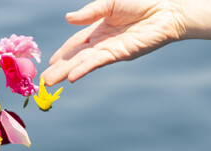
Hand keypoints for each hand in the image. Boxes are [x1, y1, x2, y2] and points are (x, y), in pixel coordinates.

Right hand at [42, 0, 210, 85]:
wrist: (167, 8)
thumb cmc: (142, 2)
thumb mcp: (110, 2)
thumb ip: (90, 11)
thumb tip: (68, 19)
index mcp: (99, 28)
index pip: (76, 44)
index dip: (62, 53)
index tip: (49, 65)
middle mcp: (103, 42)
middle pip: (76, 57)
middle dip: (60, 68)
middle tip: (43, 82)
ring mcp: (111, 49)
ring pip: (84, 62)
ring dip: (67, 72)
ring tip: (51, 83)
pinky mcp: (121, 53)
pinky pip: (99, 61)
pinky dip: (85, 68)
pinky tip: (73, 76)